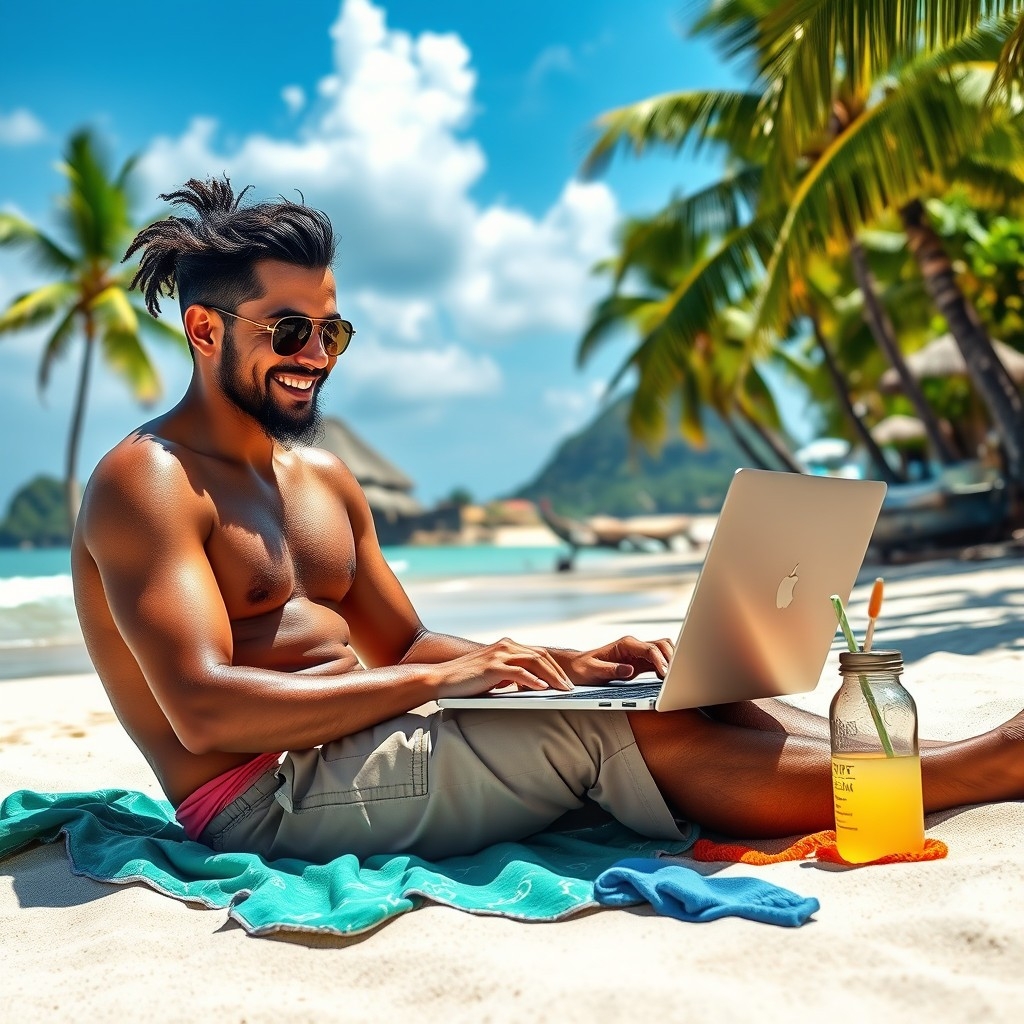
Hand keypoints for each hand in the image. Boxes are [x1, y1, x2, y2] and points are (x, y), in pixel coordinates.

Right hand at [429, 638, 574, 698]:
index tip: (565, 681)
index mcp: (506, 646)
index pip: (538, 653)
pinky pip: (519, 673)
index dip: (554, 667)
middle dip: (558, 672)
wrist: (441, 679)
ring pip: (534, 662)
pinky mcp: (492, 667)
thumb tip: (532, 684)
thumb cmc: (467, 680)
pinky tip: (543, 688)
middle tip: (569, 688)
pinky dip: (533, 680)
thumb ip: (511, 674)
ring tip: (562, 690)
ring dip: (551, 676)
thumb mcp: (494, 674)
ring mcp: (498, 655)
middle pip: (541, 656)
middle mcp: (505, 646)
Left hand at [565, 636, 673, 685]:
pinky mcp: (640, 663)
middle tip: (674, 676)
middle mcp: (634, 646)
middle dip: (671, 658)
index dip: (660, 661)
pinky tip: (667, 679)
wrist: (577, 667)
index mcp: (625, 644)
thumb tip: (629, 669)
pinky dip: (666, 667)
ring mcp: (638, 654)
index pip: (649, 649)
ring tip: (674, 678)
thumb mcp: (592, 670)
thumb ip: (610, 670)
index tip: (665, 674)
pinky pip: (659, 661)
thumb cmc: (583, 667)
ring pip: (663, 650)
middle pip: (662, 645)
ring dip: (671, 661)